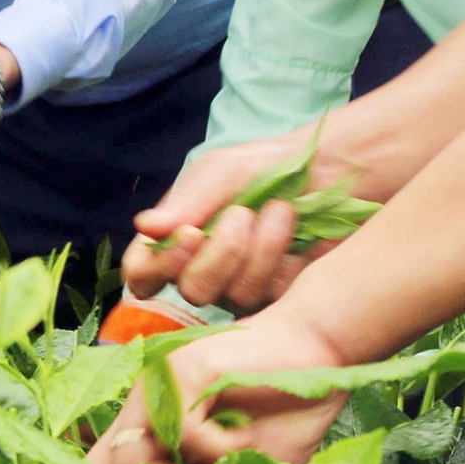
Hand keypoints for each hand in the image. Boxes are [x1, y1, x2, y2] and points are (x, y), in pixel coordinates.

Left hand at [86, 307, 354, 463]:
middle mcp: (142, 406)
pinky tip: (245, 435)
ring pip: (135, 457)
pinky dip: (220, 447)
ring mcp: (155, 386)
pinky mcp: (178, 369)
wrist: (318, 351)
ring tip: (228, 461)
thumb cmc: (282, 413)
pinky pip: (182, 433)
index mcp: (150, 429)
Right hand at [122, 128, 338, 311]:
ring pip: (234, 296)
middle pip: (192, 291)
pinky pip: (271, 294)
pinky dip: (282, 257)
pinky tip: (293, 231)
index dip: (158, 266)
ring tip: (278, 210)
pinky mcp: (276, 296)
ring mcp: (238, 288)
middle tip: (242, 213)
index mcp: (175, 240)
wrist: (322, 169)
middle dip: (221, 253)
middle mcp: (201, 272)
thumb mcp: (218, 172)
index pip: (142, 275)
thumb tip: (145, 226)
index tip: (191, 234)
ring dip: (260, 249)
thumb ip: (185, 200)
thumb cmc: (260, 167)